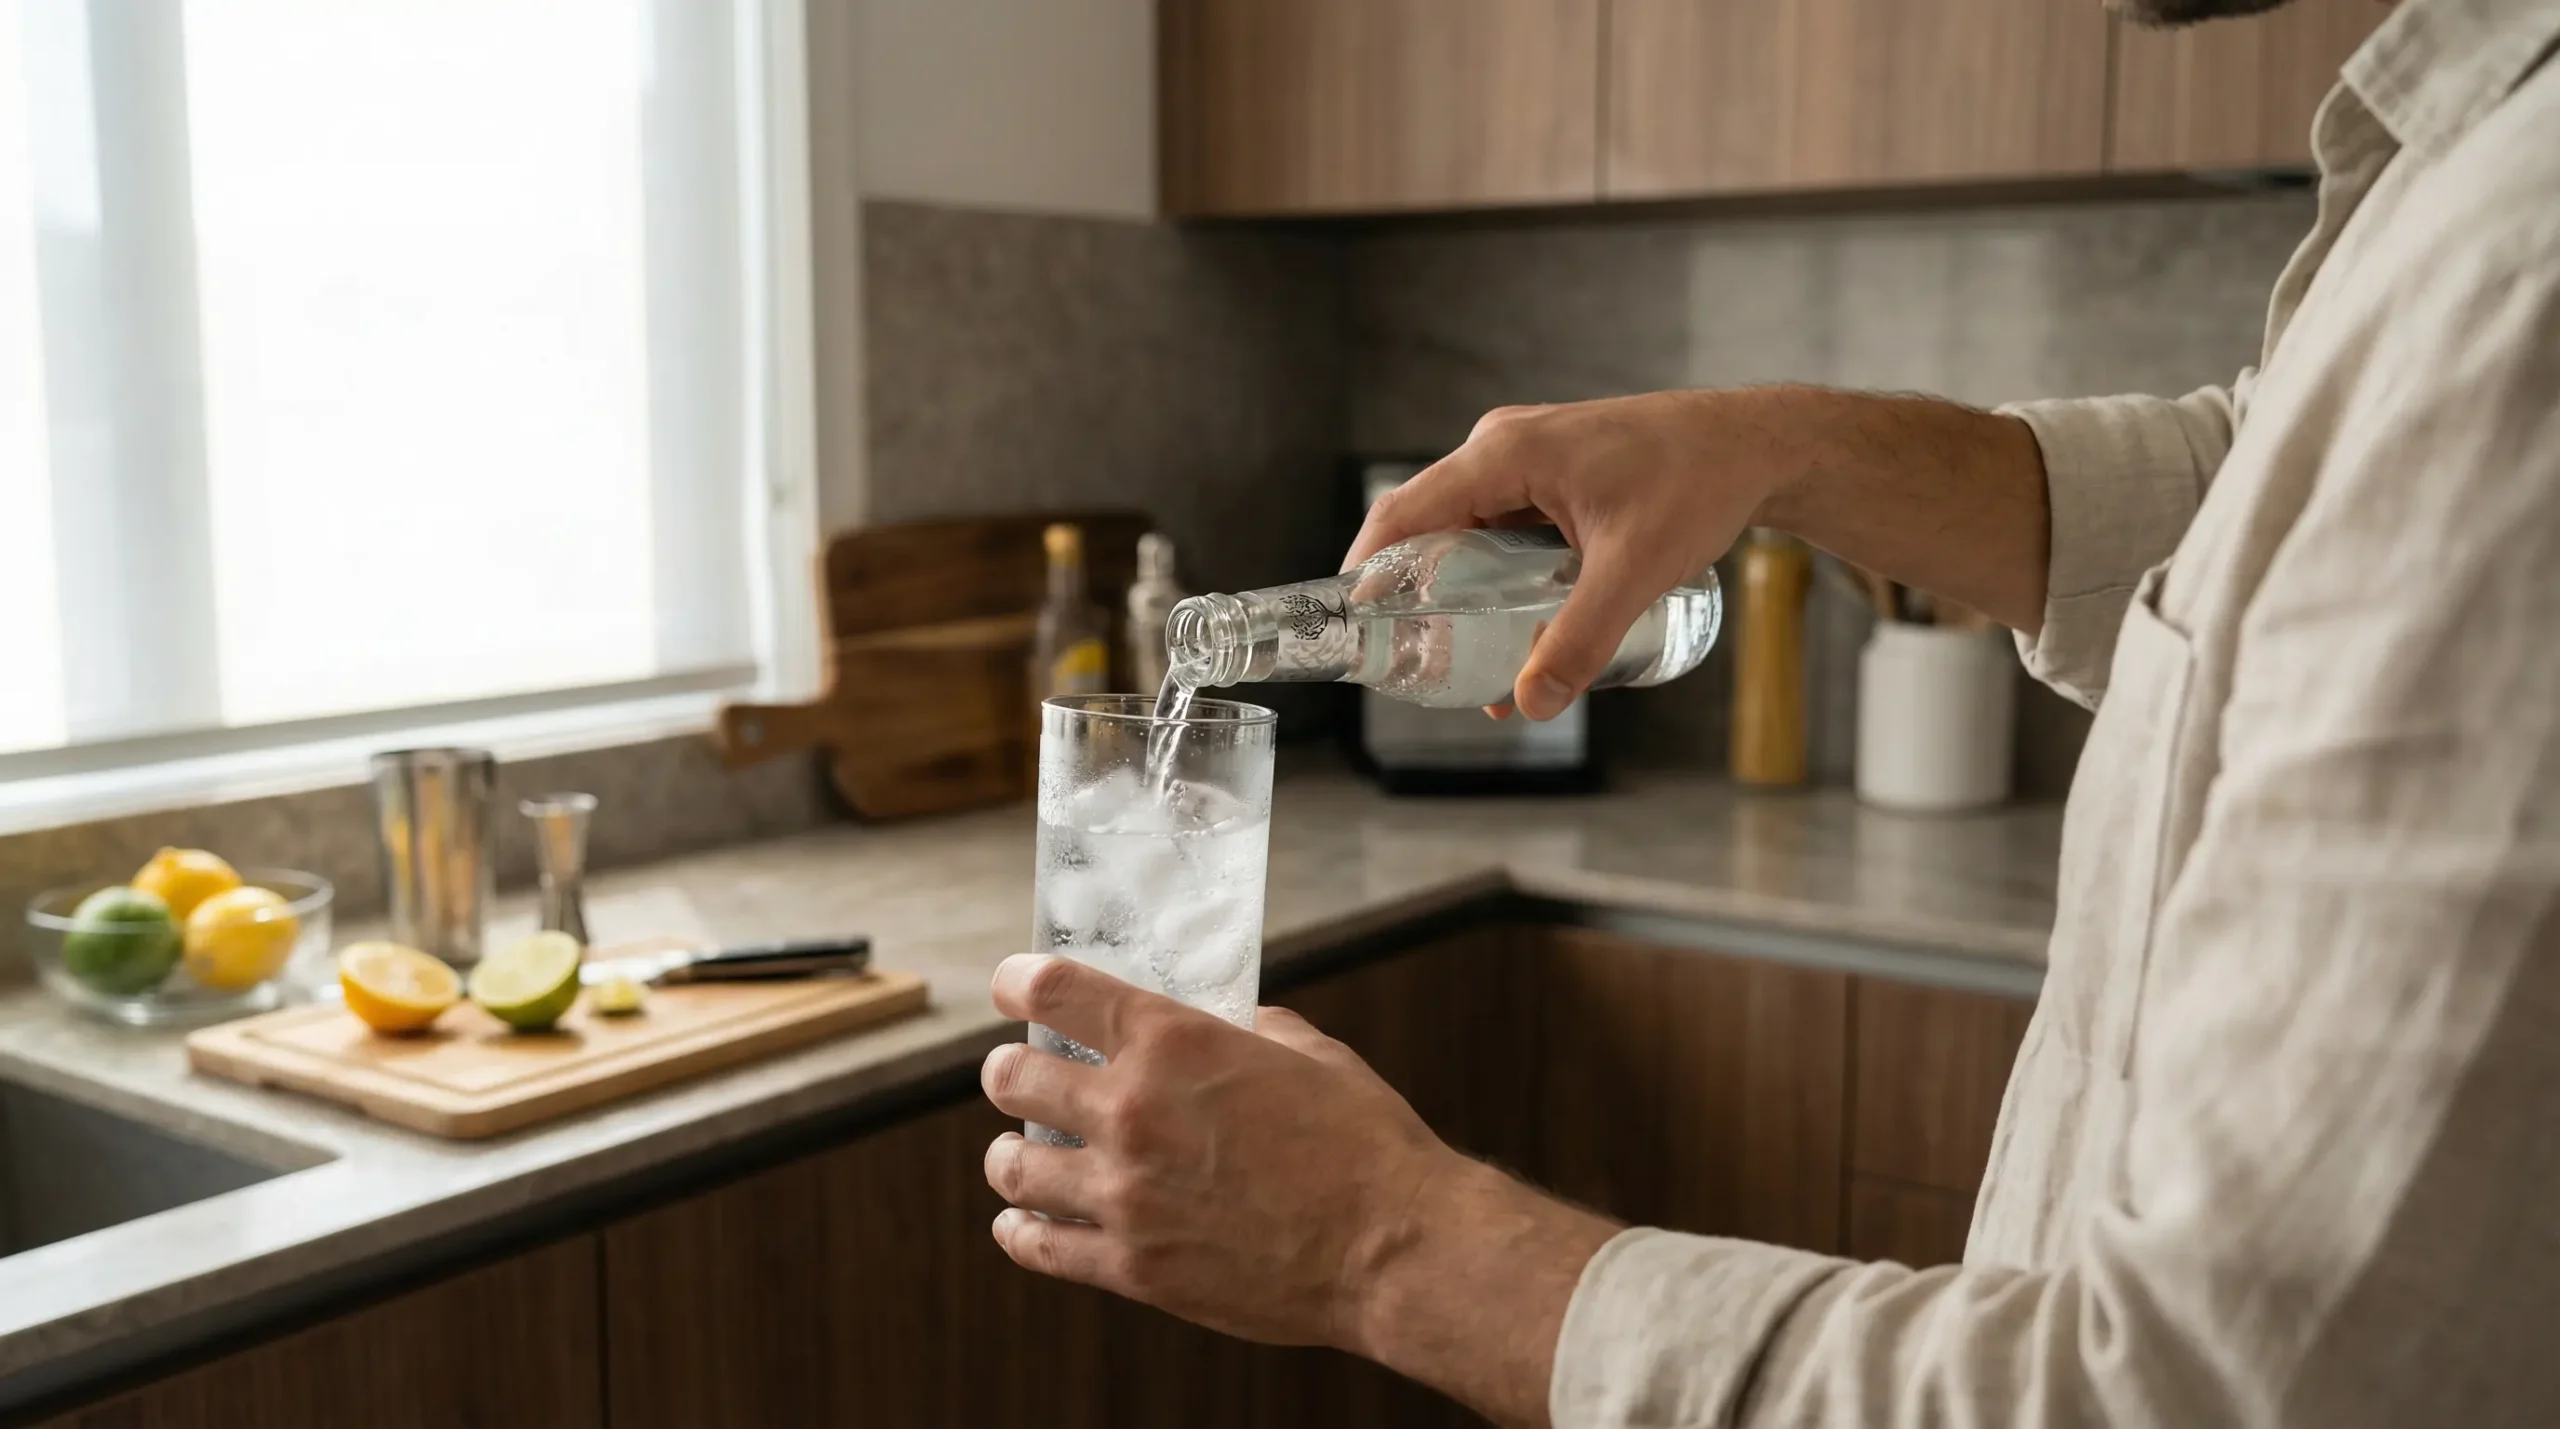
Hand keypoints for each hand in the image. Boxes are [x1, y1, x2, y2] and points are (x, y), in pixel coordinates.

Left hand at [978, 953, 1460, 1347]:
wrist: (1392, 1248)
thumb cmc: (1365, 1144)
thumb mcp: (1309, 1053)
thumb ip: (1248, 1032)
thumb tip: (1221, 1031)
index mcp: (1172, 1042)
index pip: (1054, 992)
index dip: (1019, 983)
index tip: (1015, 988)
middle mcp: (1132, 1110)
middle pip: (1013, 1078)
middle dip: (1010, 1071)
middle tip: (1019, 1077)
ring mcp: (1124, 1194)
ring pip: (1011, 1165)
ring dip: (1010, 1153)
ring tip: (1020, 1154)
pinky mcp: (1131, 1266)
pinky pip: (1038, 1245)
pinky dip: (1022, 1228)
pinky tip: (1025, 1220)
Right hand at [1347, 391, 1786, 719]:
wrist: (1756, 445)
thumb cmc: (1699, 484)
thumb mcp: (1634, 570)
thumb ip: (1580, 640)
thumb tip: (1531, 703)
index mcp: (1505, 452)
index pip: (1404, 512)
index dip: (1368, 569)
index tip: (1354, 625)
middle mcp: (1503, 445)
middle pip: (1426, 523)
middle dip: (1410, 591)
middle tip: (1406, 656)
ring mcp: (1525, 456)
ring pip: (1463, 526)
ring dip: (1452, 585)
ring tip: (1456, 655)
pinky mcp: (1550, 472)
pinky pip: (1496, 522)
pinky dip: (1487, 569)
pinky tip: (1506, 623)